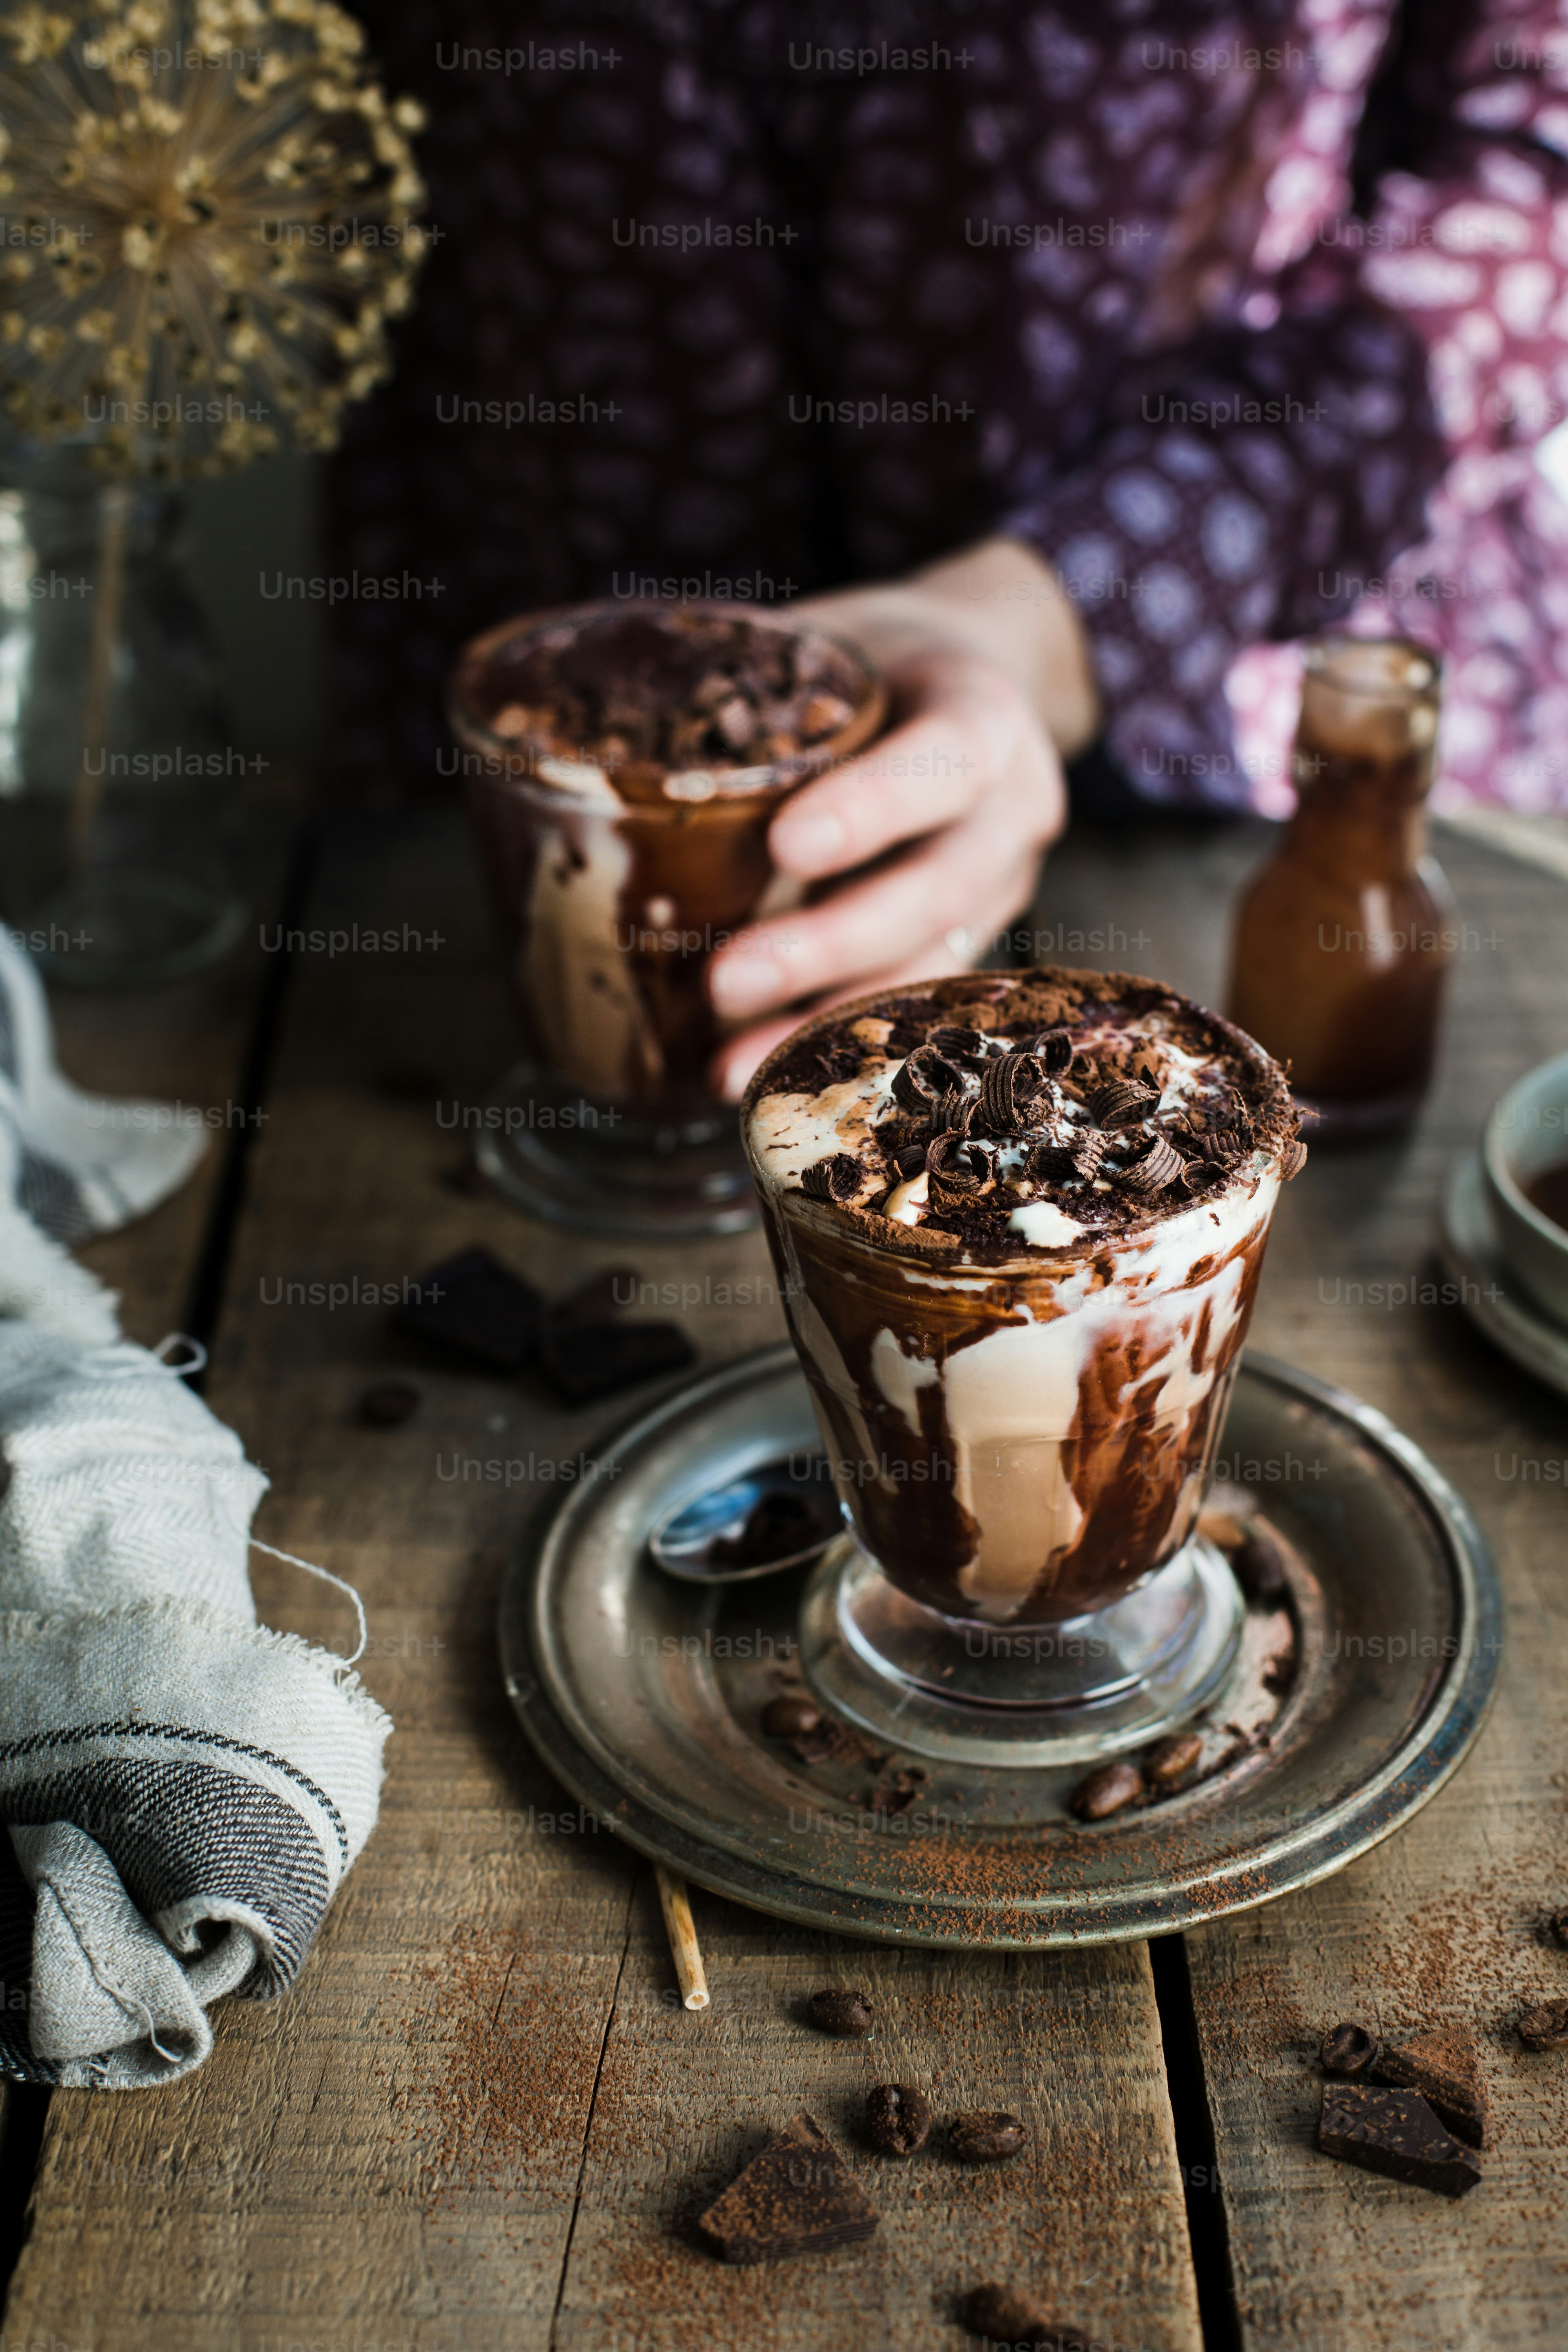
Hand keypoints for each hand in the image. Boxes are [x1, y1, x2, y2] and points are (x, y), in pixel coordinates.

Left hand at [706, 536, 1098, 1099]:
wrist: (976, 679)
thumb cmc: (876, 657)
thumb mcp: (829, 637)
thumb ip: (747, 679)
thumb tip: (588, 723)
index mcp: (983, 712)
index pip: (945, 759)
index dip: (873, 807)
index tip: (785, 846)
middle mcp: (1011, 810)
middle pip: (937, 889)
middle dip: (828, 946)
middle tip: (722, 982)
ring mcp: (1003, 887)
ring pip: (931, 968)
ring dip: (826, 1023)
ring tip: (726, 1067)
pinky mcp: (976, 942)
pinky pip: (913, 1002)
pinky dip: (836, 1040)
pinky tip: (761, 1075)